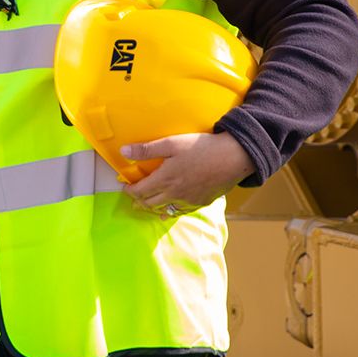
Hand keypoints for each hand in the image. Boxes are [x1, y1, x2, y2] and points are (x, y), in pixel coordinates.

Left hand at [120, 132, 253, 217]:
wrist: (234, 157)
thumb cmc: (203, 147)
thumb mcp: (172, 143)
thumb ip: (147, 149)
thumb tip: (124, 152)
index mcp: (165, 179)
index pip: (140, 190)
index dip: (129, 190)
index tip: (124, 186)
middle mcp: (174, 194)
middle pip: (149, 203)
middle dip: (138, 200)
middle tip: (132, 197)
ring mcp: (188, 200)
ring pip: (164, 210)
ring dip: (151, 208)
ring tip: (145, 206)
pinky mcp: (200, 202)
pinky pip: (180, 212)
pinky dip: (169, 213)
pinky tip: (167, 213)